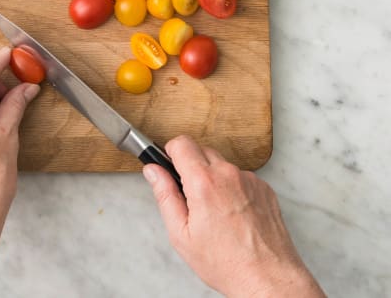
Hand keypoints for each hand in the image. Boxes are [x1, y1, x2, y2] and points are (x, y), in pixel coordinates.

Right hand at [144, 135, 324, 297]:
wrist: (267, 278)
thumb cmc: (226, 262)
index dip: (170, 152)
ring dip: (213, 177)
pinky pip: (241, 177)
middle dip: (190, 166)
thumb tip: (153, 171)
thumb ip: (165, 195)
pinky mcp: (264, 189)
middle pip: (201, 150)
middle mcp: (229, 175)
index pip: (181, 143)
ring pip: (222, 164)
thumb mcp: (181, 233)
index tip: (169, 165)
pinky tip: (231, 214)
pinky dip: (232, 188)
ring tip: (214, 211)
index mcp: (204, 183)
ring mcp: (250, 180)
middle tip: (189, 195)